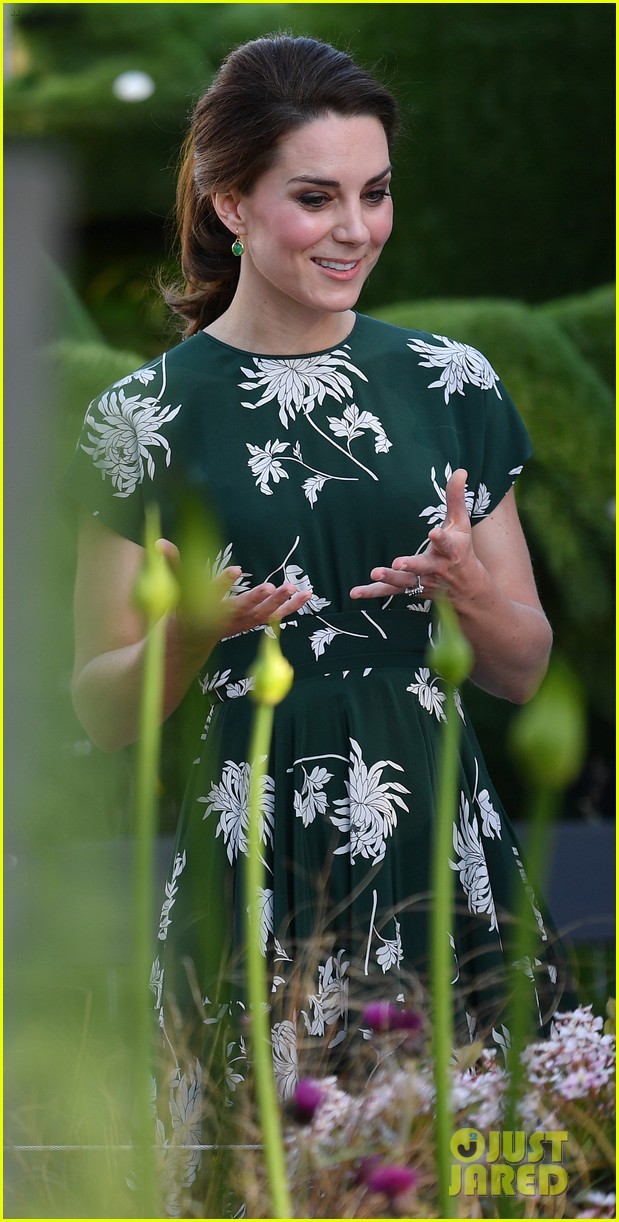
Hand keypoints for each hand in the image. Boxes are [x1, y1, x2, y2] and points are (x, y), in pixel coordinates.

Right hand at [155, 538, 313, 642]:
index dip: (223, 583)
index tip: (237, 570)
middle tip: (273, 586)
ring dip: (280, 603)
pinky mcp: (252, 623)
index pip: (212, 596)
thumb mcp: (175, 590)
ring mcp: (240, 623)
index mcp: (203, 609)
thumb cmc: (182, 611)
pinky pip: (275, 616)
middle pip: (243, 609)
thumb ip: (172, 566)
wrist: (190, 641)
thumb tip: (159, 543)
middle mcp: (223, 619)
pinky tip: (306, 594)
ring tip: (294, 588)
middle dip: (258, 599)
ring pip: (263, 615)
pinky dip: (291, 607)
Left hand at [350, 468, 483, 602]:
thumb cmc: (462, 549)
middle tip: (398, 563)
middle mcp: (437, 568)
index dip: (441, 539)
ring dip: (390, 578)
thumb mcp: (461, 523)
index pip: (447, 543)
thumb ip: (456, 498)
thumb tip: (460, 470)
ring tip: (375, 573)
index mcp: (451, 550)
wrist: (467, 588)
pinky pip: (390, 593)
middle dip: (412, 565)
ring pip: (405, 582)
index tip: (434, 533)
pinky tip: (354, 593)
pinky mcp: (410, 590)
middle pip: (424, 567)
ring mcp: (423, 581)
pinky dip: (372, 593)